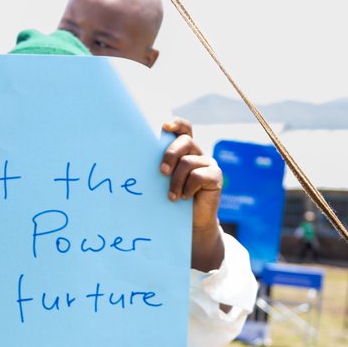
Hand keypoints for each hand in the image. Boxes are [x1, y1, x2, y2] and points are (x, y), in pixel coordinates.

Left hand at [159, 117, 224, 271]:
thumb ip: (158, 166)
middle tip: (161, 172)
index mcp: (184, 149)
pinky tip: (185, 198)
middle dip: (170, 154)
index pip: (183, 128)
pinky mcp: (215, 176)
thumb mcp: (162, 180)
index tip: (164, 126)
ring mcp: (208, 163)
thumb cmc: (172, 198)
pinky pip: (199, 176)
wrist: (190, 222)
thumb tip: (132, 157)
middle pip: (185, 141)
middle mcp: (197, 152)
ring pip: (188, 162)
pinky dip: (188, 188)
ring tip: (171, 196)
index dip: (176, 123)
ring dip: (175, 181)